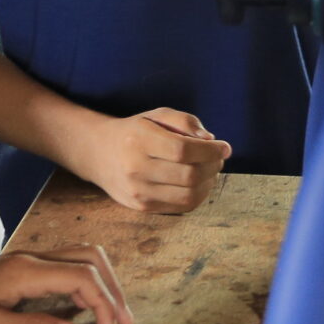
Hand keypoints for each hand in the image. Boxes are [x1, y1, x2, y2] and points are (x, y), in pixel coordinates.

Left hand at [0, 243, 133, 323]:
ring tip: (112, 315)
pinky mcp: (20, 270)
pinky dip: (84, 282)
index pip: (83, 277)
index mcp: (26, 272)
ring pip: (79, 258)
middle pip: (90, 258)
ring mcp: (26, 262)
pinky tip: (83, 307)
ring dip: (101, 282)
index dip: (105, 304)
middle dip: (114, 288)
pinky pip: (64, 267)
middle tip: (124, 323)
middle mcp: (32, 260)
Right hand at [76, 108, 230, 213]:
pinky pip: (181, 207)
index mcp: (139, 140)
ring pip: (188, 195)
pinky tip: (199, 183)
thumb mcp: (156, 115)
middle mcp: (135, 168)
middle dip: (213, 166)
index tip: (224, 147)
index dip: (210, 150)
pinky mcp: (142, 207)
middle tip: (218, 158)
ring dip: (208, 183)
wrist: (100, 154)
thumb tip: (210, 140)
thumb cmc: (135, 132)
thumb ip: (184, 121)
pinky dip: (198, 195)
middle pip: (189, 175)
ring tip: (210, 170)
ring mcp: (138, 191)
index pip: (183, 150)